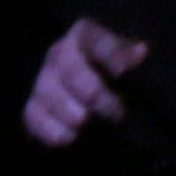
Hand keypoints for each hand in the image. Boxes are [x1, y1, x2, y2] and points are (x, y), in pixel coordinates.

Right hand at [22, 18, 147, 145]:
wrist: (90, 102)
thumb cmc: (113, 77)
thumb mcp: (126, 63)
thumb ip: (130, 57)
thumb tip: (141, 51)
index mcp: (84, 37)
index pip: (94, 40)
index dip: (109, 53)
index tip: (123, 72)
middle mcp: (60, 55)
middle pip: (69, 68)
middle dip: (92, 92)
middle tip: (117, 112)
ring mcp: (43, 82)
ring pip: (48, 92)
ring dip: (68, 110)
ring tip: (85, 122)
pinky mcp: (34, 109)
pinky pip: (33, 116)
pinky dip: (50, 129)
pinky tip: (69, 138)